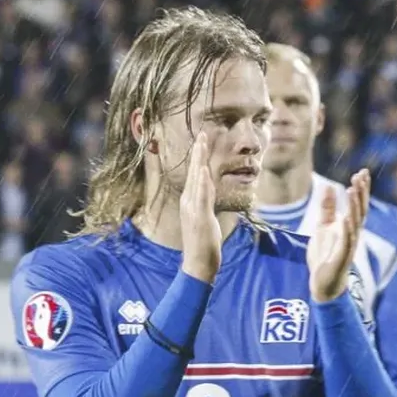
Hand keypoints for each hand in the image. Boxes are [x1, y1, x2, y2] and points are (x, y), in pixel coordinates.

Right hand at [180, 132, 221, 283]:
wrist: (197, 263)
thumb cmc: (202, 245)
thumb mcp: (204, 220)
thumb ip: (205, 205)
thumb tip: (208, 194)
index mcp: (190, 202)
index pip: (195, 175)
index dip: (198, 157)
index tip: (202, 140)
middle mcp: (189, 202)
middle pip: (195, 172)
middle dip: (198, 152)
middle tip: (202, 133)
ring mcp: (193, 209)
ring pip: (197, 179)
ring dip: (199, 160)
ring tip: (202, 143)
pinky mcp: (199, 216)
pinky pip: (201, 196)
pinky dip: (202, 182)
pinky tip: (204, 169)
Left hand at [308, 169, 369, 302]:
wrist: (323, 281)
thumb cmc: (325, 254)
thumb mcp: (323, 226)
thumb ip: (327, 208)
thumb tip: (328, 186)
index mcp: (349, 226)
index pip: (357, 204)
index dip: (360, 188)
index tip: (361, 172)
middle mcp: (353, 233)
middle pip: (360, 210)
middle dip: (360, 193)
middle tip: (360, 175)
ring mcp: (349, 245)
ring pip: (355, 223)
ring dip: (354, 206)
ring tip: (352, 190)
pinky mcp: (342, 256)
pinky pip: (347, 241)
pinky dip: (347, 229)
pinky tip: (346, 217)